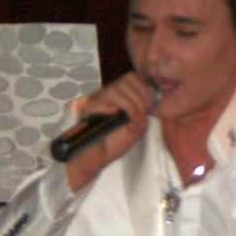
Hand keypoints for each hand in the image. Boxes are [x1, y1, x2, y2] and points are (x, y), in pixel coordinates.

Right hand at [62, 71, 157, 191]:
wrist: (96, 158)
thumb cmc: (113, 143)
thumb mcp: (136, 128)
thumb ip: (143, 114)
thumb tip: (144, 106)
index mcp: (119, 96)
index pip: (132, 77)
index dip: (144, 89)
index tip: (148, 105)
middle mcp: (107, 95)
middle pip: (126, 81)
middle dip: (139, 99)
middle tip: (139, 115)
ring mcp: (96, 101)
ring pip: (114, 90)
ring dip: (129, 106)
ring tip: (131, 120)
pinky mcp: (86, 111)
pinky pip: (98, 102)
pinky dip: (109, 108)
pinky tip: (114, 117)